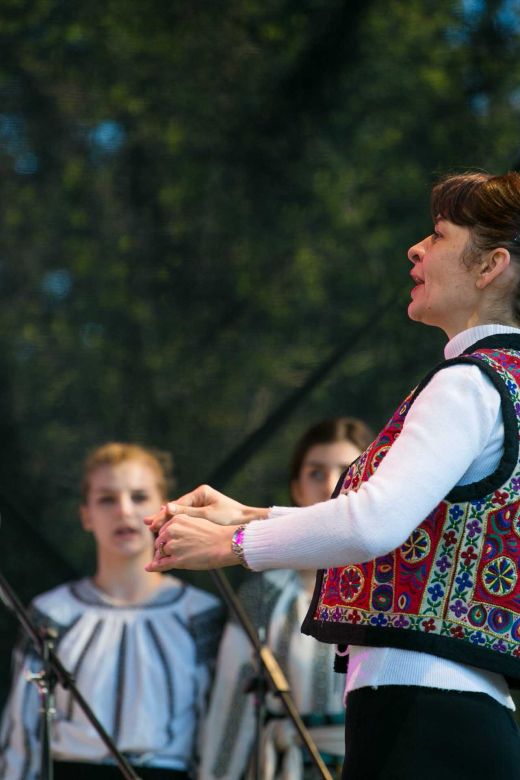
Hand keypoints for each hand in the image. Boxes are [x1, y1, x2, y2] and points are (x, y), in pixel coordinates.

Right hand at [144, 484, 267, 531]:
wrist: (245, 521)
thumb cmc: (229, 517)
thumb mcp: (206, 515)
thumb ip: (186, 512)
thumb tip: (166, 507)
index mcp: (200, 492)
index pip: (178, 504)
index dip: (164, 514)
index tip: (153, 523)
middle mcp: (199, 496)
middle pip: (177, 507)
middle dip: (162, 516)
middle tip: (147, 524)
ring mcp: (200, 504)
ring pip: (179, 512)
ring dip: (167, 520)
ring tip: (151, 526)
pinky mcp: (202, 512)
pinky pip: (186, 517)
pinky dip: (176, 523)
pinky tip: (166, 527)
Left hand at [144, 514, 237, 571]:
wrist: (225, 544)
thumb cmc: (214, 533)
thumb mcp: (195, 521)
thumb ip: (180, 524)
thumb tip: (165, 528)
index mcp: (177, 519)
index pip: (164, 530)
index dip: (166, 538)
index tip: (170, 543)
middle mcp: (172, 531)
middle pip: (160, 541)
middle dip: (163, 547)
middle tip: (173, 553)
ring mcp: (174, 546)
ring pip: (161, 553)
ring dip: (163, 557)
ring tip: (175, 559)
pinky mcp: (178, 560)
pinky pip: (162, 564)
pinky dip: (154, 567)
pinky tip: (149, 568)